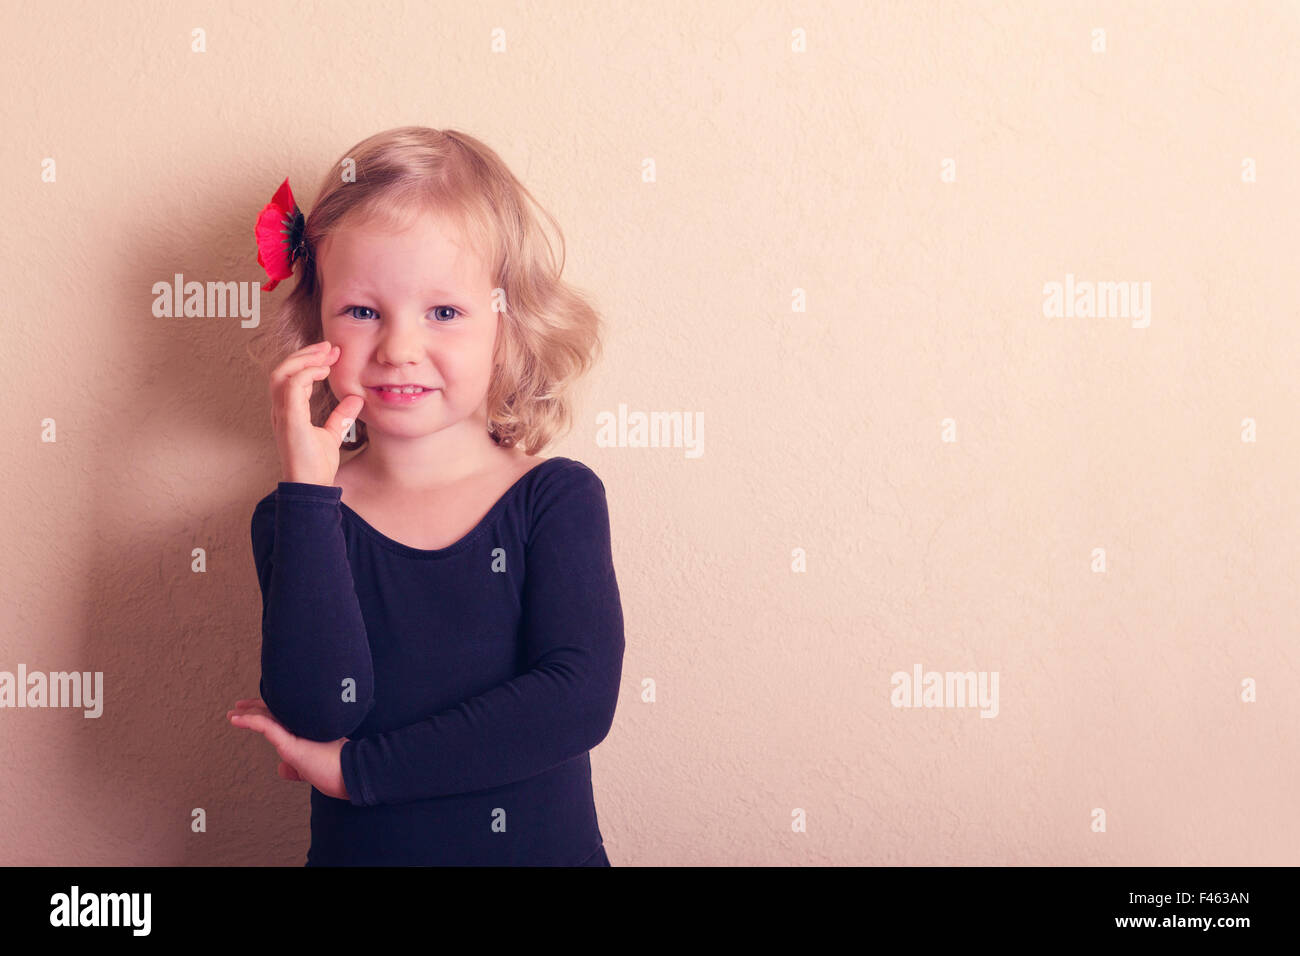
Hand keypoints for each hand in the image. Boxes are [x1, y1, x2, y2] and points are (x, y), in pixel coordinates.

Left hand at [227, 698, 349, 800]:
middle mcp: (303, 727)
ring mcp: (298, 732)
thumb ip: (296, 769)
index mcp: (308, 732)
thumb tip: (281, 768)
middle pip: (275, 712)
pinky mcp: (292, 742)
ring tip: (234, 712)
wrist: (353, 774)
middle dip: (256, 708)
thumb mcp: (311, 771)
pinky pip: (266, 726)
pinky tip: (236, 719)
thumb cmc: (337, 773)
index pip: (284, 717)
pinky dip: (249, 721)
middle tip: (240, 706)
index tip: (253, 710)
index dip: (268, 712)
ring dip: (248, 713)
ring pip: (268, 716)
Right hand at [270, 341, 363, 485]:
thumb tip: (355, 399)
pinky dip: (306, 373)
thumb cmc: (316, 466)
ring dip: (304, 359)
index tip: (332, 354)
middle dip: (305, 354)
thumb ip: (341, 417)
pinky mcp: (289, 420)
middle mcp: (281, 410)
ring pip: (281, 373)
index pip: (291, 377)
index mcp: (288, 412)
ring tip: (325, 354)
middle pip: (282, 370)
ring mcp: (282, 415)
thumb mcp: (333, 435)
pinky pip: (291, 387)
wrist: (312, 487)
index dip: (309, 362)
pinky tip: (324, 371)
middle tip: (329, 347)